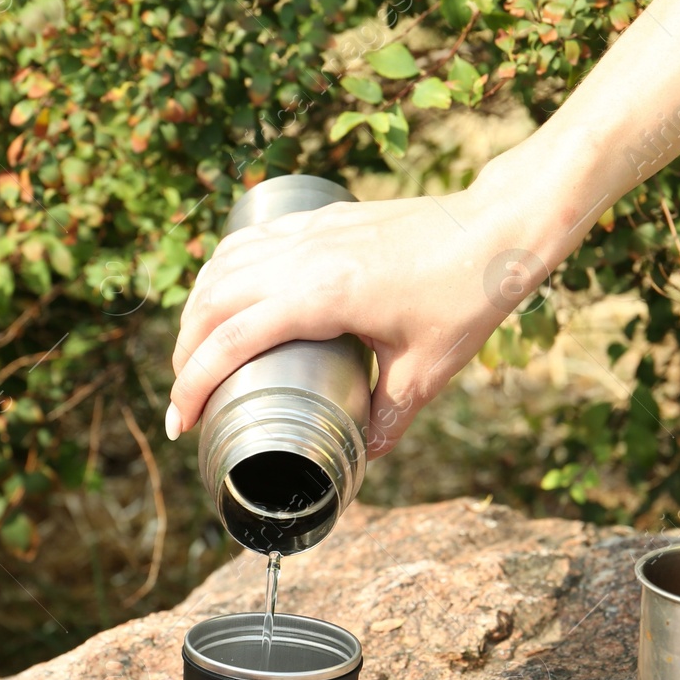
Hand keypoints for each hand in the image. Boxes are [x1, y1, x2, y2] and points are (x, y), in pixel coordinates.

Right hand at [167, 183, 552, 457]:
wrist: (498, 227)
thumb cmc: (466, 295)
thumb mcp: (426, 371)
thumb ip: (388, 417)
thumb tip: (363, 459)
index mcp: (324, 295)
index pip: (231, 338)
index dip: (194, 383)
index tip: (182, 423)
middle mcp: (305, 256)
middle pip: (211, 303)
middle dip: (185, 355)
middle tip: (186, 401)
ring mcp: (310, 232)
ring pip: (222, 267)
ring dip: (196, 312)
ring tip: (194, 356)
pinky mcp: (321, 220)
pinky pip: (249, 243)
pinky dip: (221, 274)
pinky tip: (221, 298)